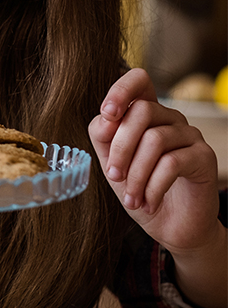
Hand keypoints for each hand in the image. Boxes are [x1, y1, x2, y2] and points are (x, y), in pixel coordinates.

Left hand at [89, 68, 225, 307]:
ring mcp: (190, 135)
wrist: (170, 227)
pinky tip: (148, 203)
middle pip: (141, 111)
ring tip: (132, 198)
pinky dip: (153, 186)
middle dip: (120, 147)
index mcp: (146, 112)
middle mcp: (170, 117)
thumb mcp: (112, 161)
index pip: (139, 80)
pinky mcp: (204, 157)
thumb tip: (104, 118)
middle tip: (114, 176)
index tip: (107, 114)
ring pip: (155, 139)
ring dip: (136, 175)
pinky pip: (172, 163)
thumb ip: (103, 136)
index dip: (121, 90)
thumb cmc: (138, 188)